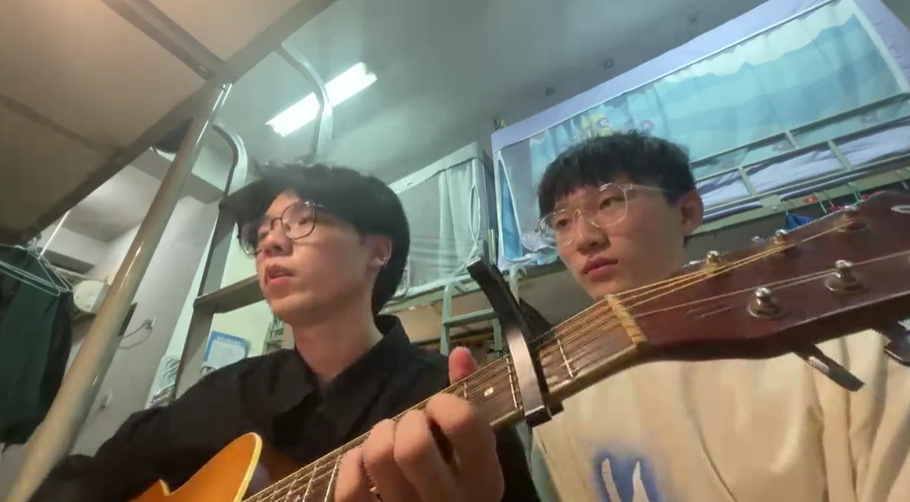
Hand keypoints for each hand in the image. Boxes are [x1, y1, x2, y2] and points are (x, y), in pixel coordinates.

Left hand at [335, 347, 504, 501]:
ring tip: (388, 436)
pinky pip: (350, 490)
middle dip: (407, 421)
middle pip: (414, 446)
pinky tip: (362, 459)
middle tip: (412, 424)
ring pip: (379, 460)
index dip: (445, 403)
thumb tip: (459, 352)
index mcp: (485, 480)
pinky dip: (351, 464)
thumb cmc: (459, 481)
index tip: (439, 406)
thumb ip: (468, 398)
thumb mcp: (474, 449)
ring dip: (379, 435)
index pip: (464, 425)